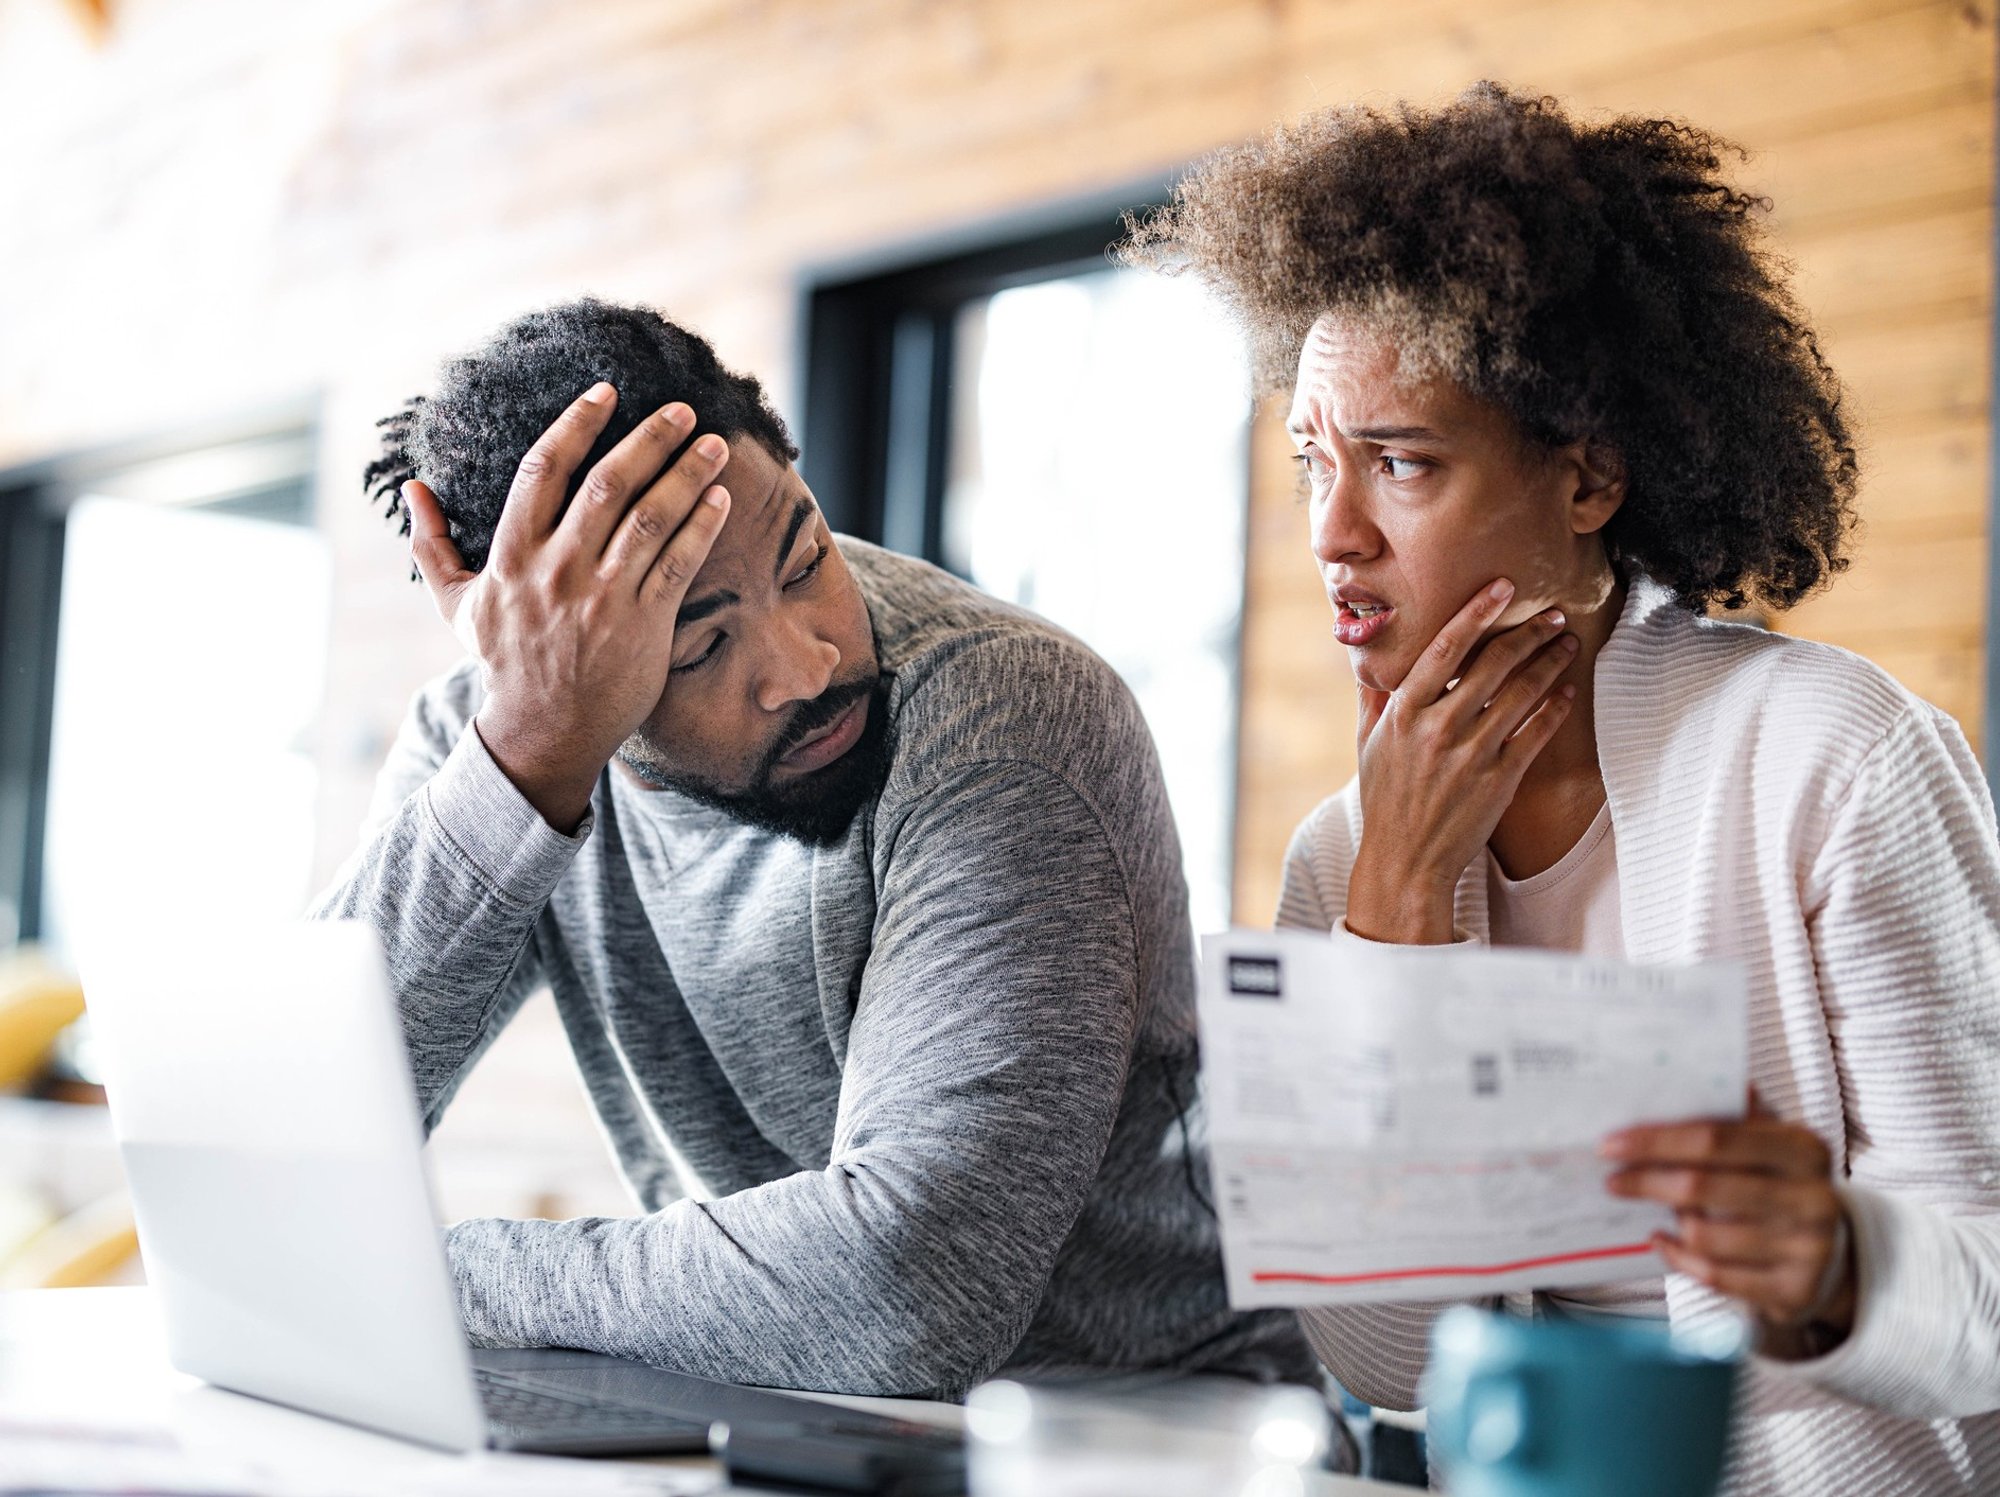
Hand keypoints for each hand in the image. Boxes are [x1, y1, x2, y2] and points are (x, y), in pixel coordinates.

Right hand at [404, 383, 732, 832]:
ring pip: (650, 517)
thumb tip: (412, 488)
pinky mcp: (642, 622)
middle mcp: (557, 569)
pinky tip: (720, 497)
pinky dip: (701, 526)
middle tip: (682, 410)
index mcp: (512, 556)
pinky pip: (678, 562)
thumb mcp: (456, 605)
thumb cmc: (504, 661)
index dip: (577, 424)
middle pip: (607, 484)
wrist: (543, 731)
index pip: (543, 470)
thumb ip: (432, 545)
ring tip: (713, 443)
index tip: (606, 392)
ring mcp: (602, 596)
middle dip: (649, 439)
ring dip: (686, 474)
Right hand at [1345, 579, 1578, 942]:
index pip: (1445, 647)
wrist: (1406, 859)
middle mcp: (1438, 727)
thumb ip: (1374, 698)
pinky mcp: (1498, 780)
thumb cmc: (1385, 799)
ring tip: (1566, 644)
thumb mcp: (1367, 744)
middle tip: (1553, 614)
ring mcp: (1470, 754)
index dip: (1477, 612)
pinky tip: (1566, 691)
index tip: (1503, 588)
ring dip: (1550, 663)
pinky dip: (1555, 708)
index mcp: (1403, 712)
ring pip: (1522, 693)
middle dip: (1529, 632)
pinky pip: (1536, 733)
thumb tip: (1370, 657)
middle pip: (1493, 663)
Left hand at [1602, 1093, 1853, 1350]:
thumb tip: (1673, 1077)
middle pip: (1701, 1187)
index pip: (1714, 1137)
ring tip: (1661, 1210)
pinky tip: (1665, 1241)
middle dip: (1646, 1181)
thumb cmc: (1779, 1184)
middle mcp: (1814, 1198)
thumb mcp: (1767, 1143)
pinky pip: (1714, 1275)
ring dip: (1672, 1222)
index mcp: (1804, 1148)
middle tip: (1611, 1180)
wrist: (1832, 1254)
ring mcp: (1809, 1249)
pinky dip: (1679, 1258)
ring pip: (1704, 1235)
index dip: (1656, 1141)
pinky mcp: (1796, 1291)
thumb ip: (1730, 1116)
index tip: (1610, 1144)